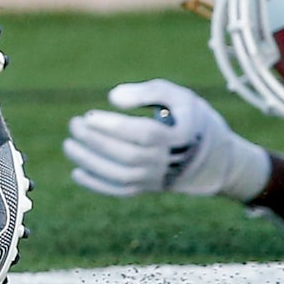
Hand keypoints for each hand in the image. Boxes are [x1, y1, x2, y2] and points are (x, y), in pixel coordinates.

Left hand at [63, 78, 269, 199]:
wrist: (214, 158)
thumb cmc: (189, 118)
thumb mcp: (179, 96)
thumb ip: (149, 91)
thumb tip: (113, 98)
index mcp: (178, 136)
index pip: (143, 134)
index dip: (114, 126)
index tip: (90, 115)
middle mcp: (167, 161)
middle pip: (127, 156)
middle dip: (95, 141)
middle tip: (74, 125)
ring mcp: (157, 178)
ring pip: (121, 176)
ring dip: (90, 163)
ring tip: (69, 145)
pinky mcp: (149, 188)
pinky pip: (122, 192)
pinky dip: (98, 186)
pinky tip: (77, 172)